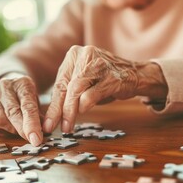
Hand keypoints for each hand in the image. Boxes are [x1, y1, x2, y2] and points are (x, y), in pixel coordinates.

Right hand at [0, 75, 42, 145]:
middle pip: (12, 112)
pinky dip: (1, 130)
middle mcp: (5, 87)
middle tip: (31, 141)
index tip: (36, 139)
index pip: (28, 106)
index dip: (32, 124)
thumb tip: (44, 132)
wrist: (8, 85)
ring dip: (11, 130)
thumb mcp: (37, 101)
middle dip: (22, 130)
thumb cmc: (25, 97)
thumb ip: (41, 116)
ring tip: (19, 129)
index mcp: (22, 84)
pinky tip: (7, 126)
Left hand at [43, 45, 166, 132]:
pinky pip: (93, 93)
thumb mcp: (84, 82)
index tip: (46, 123)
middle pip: (66, 87)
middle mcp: (84, 55)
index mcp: (74, 55)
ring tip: (67, 126)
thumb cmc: (105, 80)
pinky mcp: (112, 77)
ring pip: (76, 90)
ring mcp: (98, 64)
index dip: (52, 105)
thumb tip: (53, 116)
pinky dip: (85, 104)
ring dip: (70, 111)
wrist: (136, 73)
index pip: (59, 84)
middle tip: (51, 127)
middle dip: (58, 110)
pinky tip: (83, 111)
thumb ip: (69, 93)